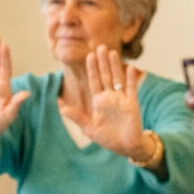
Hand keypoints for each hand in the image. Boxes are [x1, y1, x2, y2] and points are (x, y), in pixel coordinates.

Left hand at [59, 45, 148, 159]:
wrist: (126, 147)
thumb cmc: (107, 139)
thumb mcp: (89, 128)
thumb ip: (77, 117)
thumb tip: (62, 108)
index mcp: (99, 101)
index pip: (94, 81)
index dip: (92, 69)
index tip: (89, 55)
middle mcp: (110, 97)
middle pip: (105, 76)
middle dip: (102, 62)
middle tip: (100, 47)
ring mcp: (121, 99)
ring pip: (117, 79)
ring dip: (115, 66)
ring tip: (112, 52)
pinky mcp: (132, 104)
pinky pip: (131, 89)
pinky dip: (131, 79)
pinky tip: (130, 68)